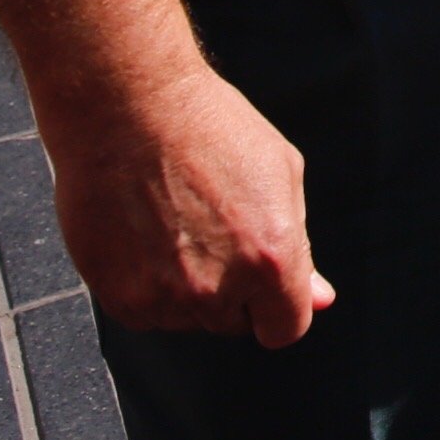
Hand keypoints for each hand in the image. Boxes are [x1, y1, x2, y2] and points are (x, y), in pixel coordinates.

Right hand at [46, 66, 334, 345]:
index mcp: (271, 260)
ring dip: (187, 289)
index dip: (279, 306)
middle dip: (233, 292)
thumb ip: (301, 248)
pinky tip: (146, 235)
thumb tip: (321, 300)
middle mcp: (217, 289)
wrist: (129, 110)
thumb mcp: (281, 175)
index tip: (266, 284)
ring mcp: (163, 297)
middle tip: (213, 231)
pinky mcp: (118, 297)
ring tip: (176, 224)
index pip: (286, 329)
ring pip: (188, 319)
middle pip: (234, 324)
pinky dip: (147, 287)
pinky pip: (146, 314)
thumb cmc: (212, 130)